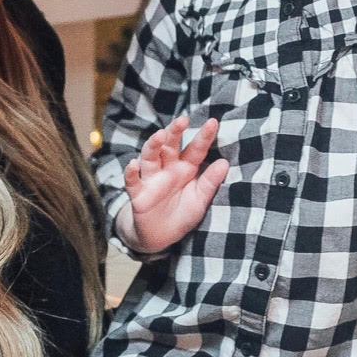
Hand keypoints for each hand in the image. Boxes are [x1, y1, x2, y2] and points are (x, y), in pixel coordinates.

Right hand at [122, 115, 228, 253]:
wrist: (161, 236)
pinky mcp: (138, 193)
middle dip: (175, 132)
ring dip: (153, 145)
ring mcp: (152, 179)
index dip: (204, 136)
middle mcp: (168, 169)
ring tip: (160, 135)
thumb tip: (225, 162)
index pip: (196, 149)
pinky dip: (131, 173)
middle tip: (183, 120)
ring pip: (150, 157)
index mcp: (186, 168)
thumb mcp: (200, 200)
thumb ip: (210, 182)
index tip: (214, 122)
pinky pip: (132, 181)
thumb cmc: (182, 214)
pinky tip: (133, 164)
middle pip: (170, 146)